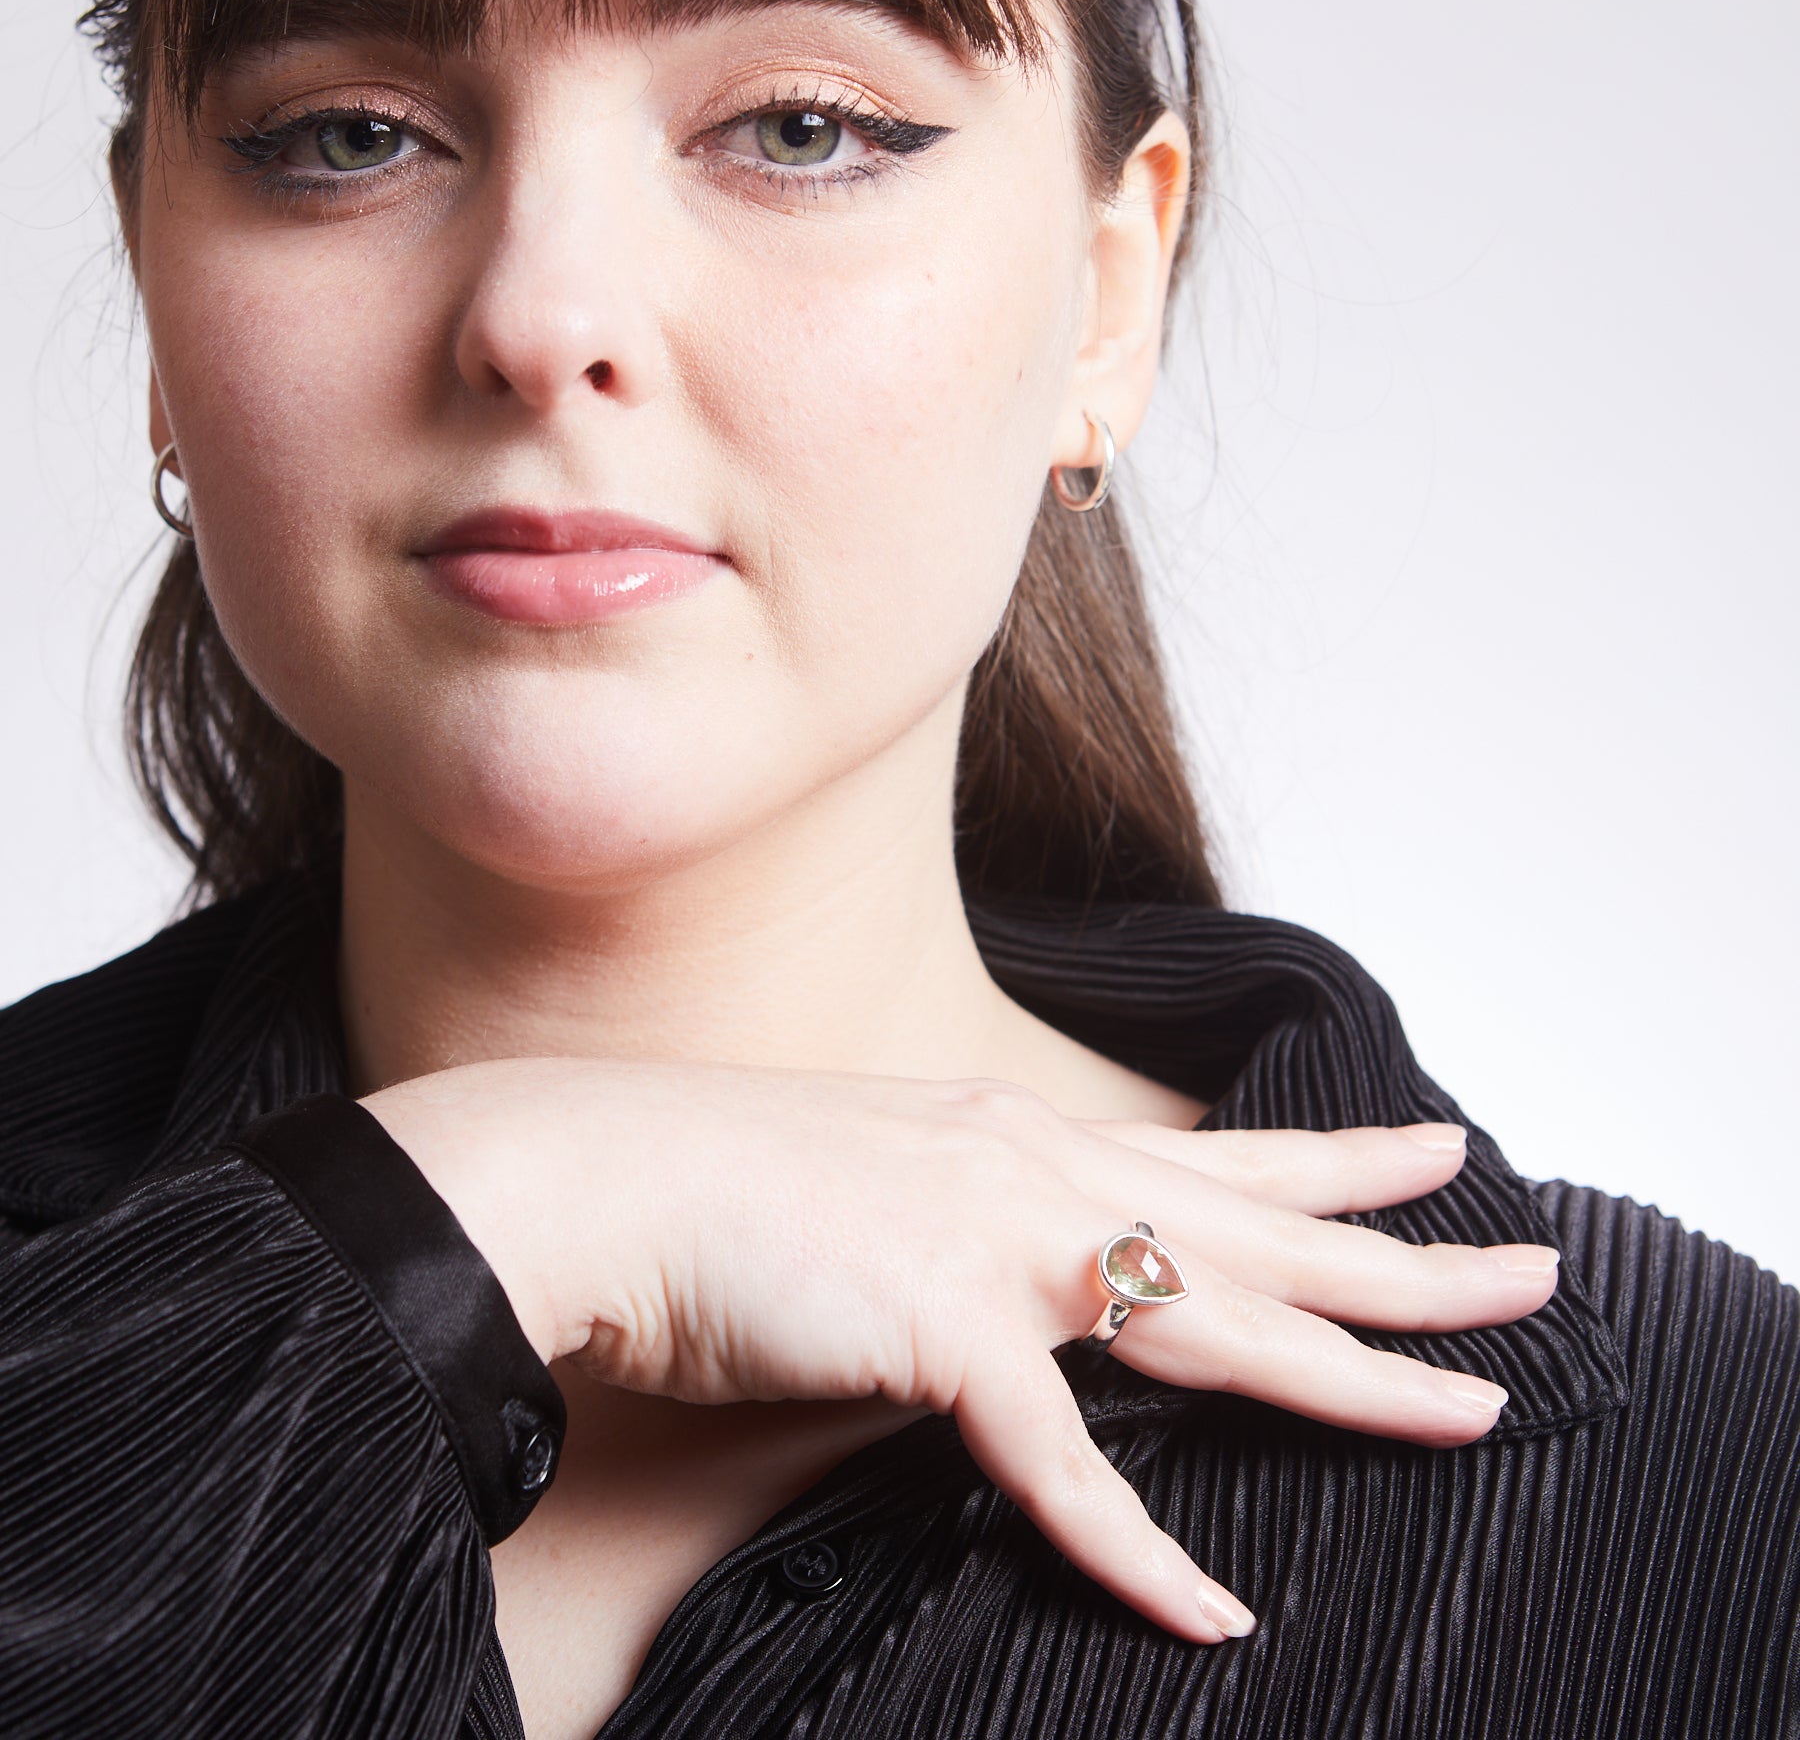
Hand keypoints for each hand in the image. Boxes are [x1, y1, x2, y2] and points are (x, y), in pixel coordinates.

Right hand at [365, 1061, 1556, 1643]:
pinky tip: (1211, 1616)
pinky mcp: (936, 1323)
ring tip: (1473, 1408)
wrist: (593, 1174)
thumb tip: (1032, 1292)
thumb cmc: (714, 1185)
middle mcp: (1029, 1168)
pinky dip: (1138, 1548)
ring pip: (1216, 1315)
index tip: (1431, 1150)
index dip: (1334, 1156)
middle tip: (1531, 1269)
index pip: (1213, 1151)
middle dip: (1405, 1257)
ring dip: (1353, 1375)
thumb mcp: (876, 1183)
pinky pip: (1062, 1460)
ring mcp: (992, 1237)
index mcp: (1016, 1135)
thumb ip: (966, 1230)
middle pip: (1258, 1224)